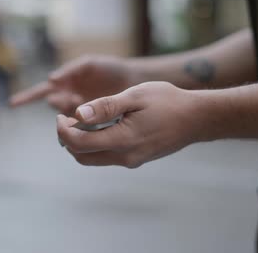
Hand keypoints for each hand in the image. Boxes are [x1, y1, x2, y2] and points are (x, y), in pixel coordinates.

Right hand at [10, 55, 136, 114]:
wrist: (133, 80)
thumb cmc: (109, 68)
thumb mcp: (89, 64)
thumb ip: (70, 70)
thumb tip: (50, 80)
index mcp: (64, 84)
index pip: (39, 92)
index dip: (25, 98)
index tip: (12, 103)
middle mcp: (68, 99)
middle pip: (53, 104)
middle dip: (58, 102)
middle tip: (72, 97)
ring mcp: (79, 111)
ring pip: (65, 115)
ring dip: (70, 111)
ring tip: (83, 102)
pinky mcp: (92, 120)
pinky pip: (79, 125)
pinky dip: (80, 122)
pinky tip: (90, 116)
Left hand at [56, 82, 203, 168]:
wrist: (198, 118)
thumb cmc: (168, 101)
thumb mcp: (134, 96)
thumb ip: (105, 106)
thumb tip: (78, 114)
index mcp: (122, 141)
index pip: (79, 144)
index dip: (62, 131)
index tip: (60, 114)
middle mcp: (125, 157)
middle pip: (82, 156)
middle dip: (68, 139)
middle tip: (66, 117)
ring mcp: (131, 160)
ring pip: (94, 158)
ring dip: (81, 142)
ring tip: (83, 120)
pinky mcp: (136, 159)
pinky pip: (107, 155)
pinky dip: (96, 143)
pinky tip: (101, 125)